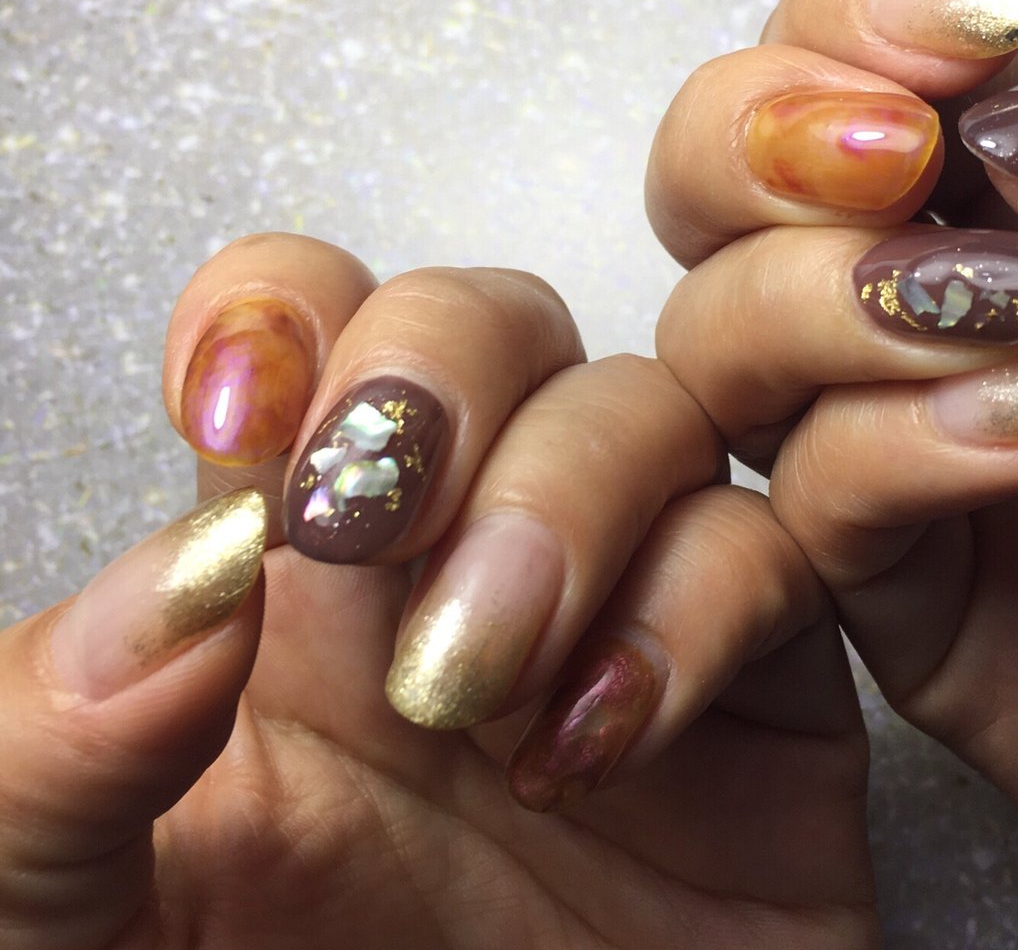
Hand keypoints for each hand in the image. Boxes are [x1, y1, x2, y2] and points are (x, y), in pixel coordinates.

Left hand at [0, 234, 873, 948]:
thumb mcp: (70, 914)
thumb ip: (59, 741)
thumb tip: (181, 585)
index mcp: (295, 565)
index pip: (311, 318)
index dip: (285, 308)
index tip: (243, 418)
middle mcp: (462, 549)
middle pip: (488, 322)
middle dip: (438, 374)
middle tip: (366, 521)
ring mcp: (617, 603)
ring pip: (641, 407)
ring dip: (563, 499)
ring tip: (478, 680)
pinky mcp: (752, 692)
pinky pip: (766, 553)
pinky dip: (695, 611)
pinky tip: (598, 748)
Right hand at [647, 0, 1017, 943]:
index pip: (849, 42)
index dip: (854, 4)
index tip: (974, 22)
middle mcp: (954, 300)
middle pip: (715, 184)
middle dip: (749, 141)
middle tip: (894, 155)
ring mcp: (924, 454)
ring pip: (717, 347)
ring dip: (805, 301)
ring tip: (1009, 308)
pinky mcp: (937, 616)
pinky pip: (814, 518)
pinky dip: (881, 455)